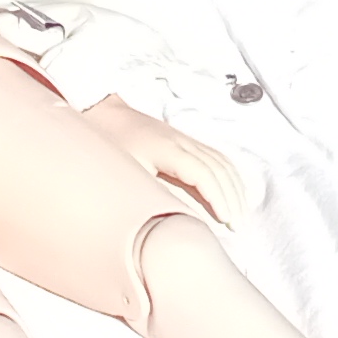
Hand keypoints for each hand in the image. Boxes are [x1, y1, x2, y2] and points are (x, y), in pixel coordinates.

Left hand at [82, 97, 250, 224]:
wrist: (98, 112)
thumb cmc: (109, 146)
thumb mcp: (126, 175)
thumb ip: (152, 194)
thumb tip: (176, 217)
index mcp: (168, 149)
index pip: (205, 175)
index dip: (219, 199)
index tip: (228, 222)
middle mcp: (181, 141)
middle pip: (219, 168)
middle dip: (232, 197)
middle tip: (238, 226)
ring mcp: (183, 137)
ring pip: (220, 160)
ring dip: (234, 186)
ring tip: (239, 212)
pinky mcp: (181, 138)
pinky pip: (215, 154)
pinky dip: (228, 173)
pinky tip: (231, 188)